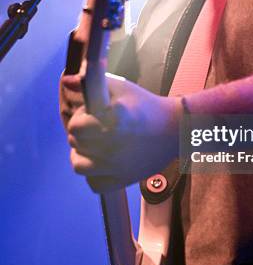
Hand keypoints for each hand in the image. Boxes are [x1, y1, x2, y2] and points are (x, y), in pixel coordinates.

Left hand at [61, 73, 182, 191]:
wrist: (174, 129)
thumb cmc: (145, 105)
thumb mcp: (121, 87)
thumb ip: (92, 82)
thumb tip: (66, 81)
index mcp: (111, 119)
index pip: (75, 125)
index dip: (80, 118)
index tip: (92, 114)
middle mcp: (111, 144)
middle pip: (74, 142)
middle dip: (82, 133)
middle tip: (97, 128)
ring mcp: (115, 165)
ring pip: (78, 165)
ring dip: (83, 154)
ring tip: (95, 146)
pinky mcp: (122, 180)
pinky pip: (93, 184)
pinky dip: (94, 175)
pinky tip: (103, 163)